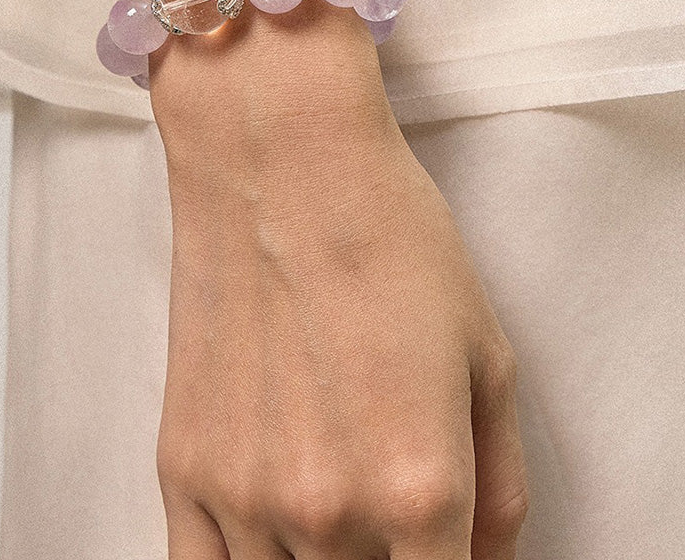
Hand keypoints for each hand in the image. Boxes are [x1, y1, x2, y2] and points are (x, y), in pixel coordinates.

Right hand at [150, 2, 528, 558]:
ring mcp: (243, 496)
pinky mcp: (183, 467)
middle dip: (390, 559)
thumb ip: (502, 489)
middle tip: (390, 503)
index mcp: (422, 491)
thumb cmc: (389, 237)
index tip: (441, 550)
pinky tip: (268, 538)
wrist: (282, 164)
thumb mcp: (489, 357)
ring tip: (333, 495)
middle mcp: (329, 513)